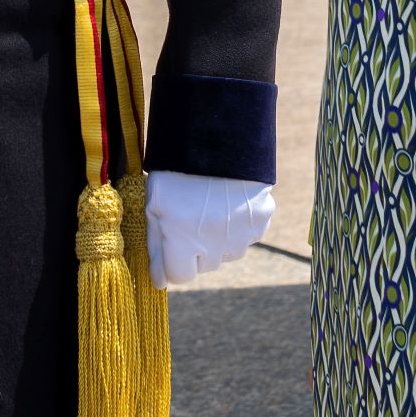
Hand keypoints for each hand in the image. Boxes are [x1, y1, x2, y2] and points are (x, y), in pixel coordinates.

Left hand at [144, 171, 275, 287]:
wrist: (217, 135)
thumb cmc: (175, 169)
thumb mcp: (154, 202)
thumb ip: (156, 244)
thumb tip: (160, 281)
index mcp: (182, 239)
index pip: (179, 276)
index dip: (172, 262)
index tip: (170, 246)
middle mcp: (214, 244)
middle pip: (204, 264)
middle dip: (195, 248)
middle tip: (190, 214)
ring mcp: (241, 235)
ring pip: (227, 251)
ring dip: (218, 238)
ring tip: (210, 203)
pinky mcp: (261, 221)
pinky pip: (247, 235)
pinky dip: (238, 225)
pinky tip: (229, 200)